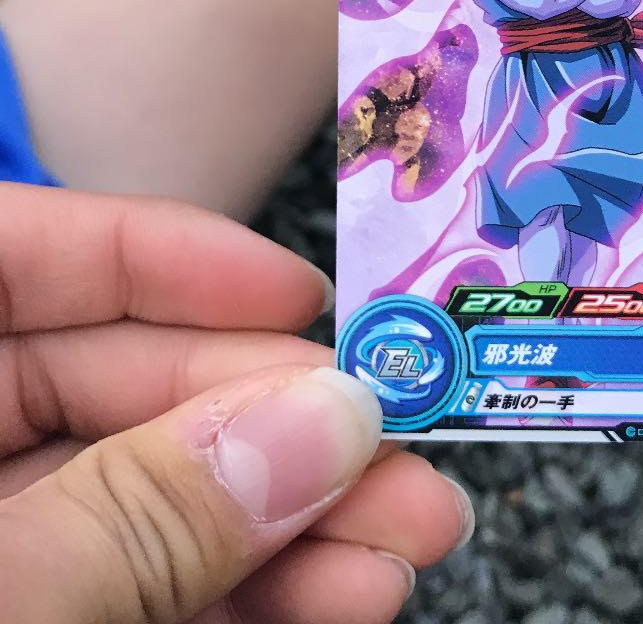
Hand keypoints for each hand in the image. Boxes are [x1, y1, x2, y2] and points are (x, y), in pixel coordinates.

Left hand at [0, 184, 472, 623]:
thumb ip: (139, 508)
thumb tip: (328, 420)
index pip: (26, 252)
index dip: (170, 257)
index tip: (303, 296)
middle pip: (117, 383)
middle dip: (277, 416)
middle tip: (401, 444)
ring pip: (147, 492)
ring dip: (290, 513)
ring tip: (407, 532)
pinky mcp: (34, 611)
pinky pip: (136, 579)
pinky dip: (239, 587)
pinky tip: (337, 591)